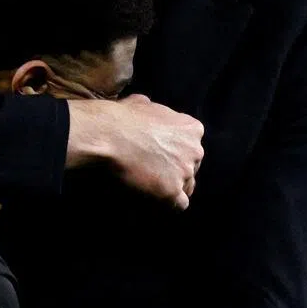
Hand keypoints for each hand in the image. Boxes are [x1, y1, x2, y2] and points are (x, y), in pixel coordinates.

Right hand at [67, 94, 203, 209]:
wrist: (111, 134)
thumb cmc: (123, 117)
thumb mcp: (142, 103)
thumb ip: (153, 109)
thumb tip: (145, 105)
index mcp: (192, 129)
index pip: (193, 145)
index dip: (177, 152)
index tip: (162, 155)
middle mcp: (195, 150)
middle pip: (192, 166)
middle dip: (177, 169)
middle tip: (156, 171)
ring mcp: (185, 172)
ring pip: (187, 186)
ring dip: (173, 187)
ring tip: (154, 186)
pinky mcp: (172, 190)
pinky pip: (180, 204)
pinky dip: (169, 203)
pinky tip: (156, 199)